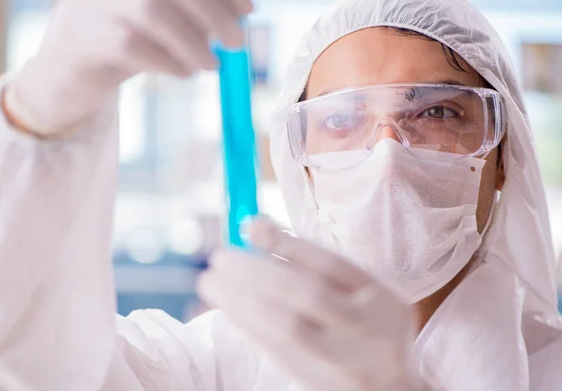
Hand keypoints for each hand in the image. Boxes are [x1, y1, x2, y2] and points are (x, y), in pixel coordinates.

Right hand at [5, 0, 252, 135]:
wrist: (67, 67)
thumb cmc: (124, 36)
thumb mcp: (161, 14)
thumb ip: (196, 8)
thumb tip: (241, 11)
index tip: (249, 9)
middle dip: (217, 13)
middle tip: (237, 44)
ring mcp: (99, 3)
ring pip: (155, 12)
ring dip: (195, 44)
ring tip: (210, 65)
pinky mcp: (90, 38)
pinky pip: (137, 48)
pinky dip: (171, 63)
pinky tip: (184, 72)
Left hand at [198, 218, 428, 390]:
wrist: (389, 387)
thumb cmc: (364, 324)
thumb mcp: (358, 291)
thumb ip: (313, 262)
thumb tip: (253, 226)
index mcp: (380, 298)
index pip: (331, 265)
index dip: (288, 243)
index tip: (250, 227)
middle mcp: (366, 329)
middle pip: (308, 295)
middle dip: (257, 272)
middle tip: (219, 257)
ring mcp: (343, 360)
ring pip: (287, 328)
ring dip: (242, 301)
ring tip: (211, 282)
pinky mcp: (317, 381)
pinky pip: (276, 351)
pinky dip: (248, 326)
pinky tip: (229, 307)